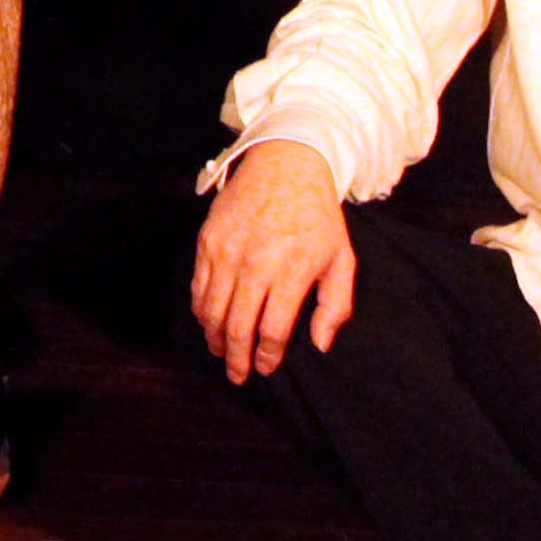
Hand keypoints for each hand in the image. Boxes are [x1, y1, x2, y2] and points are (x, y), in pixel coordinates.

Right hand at [192, 139, 356, 382]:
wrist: (284, 164)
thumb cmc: (317, 216)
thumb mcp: (341, 258)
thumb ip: (336, 305)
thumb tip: (319, 344)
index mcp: (292, 269)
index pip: (273, 328)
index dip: (268, 355)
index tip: (267, 368)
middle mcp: (255, 262)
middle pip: (237, 325)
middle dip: (237, 358)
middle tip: (238, 375)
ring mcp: (227, 250)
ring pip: (212, 310)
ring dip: (214, 339)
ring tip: (221, 353)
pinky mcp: (207, 240)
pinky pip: (198, 287)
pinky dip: (201, 311)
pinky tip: (209, 322)